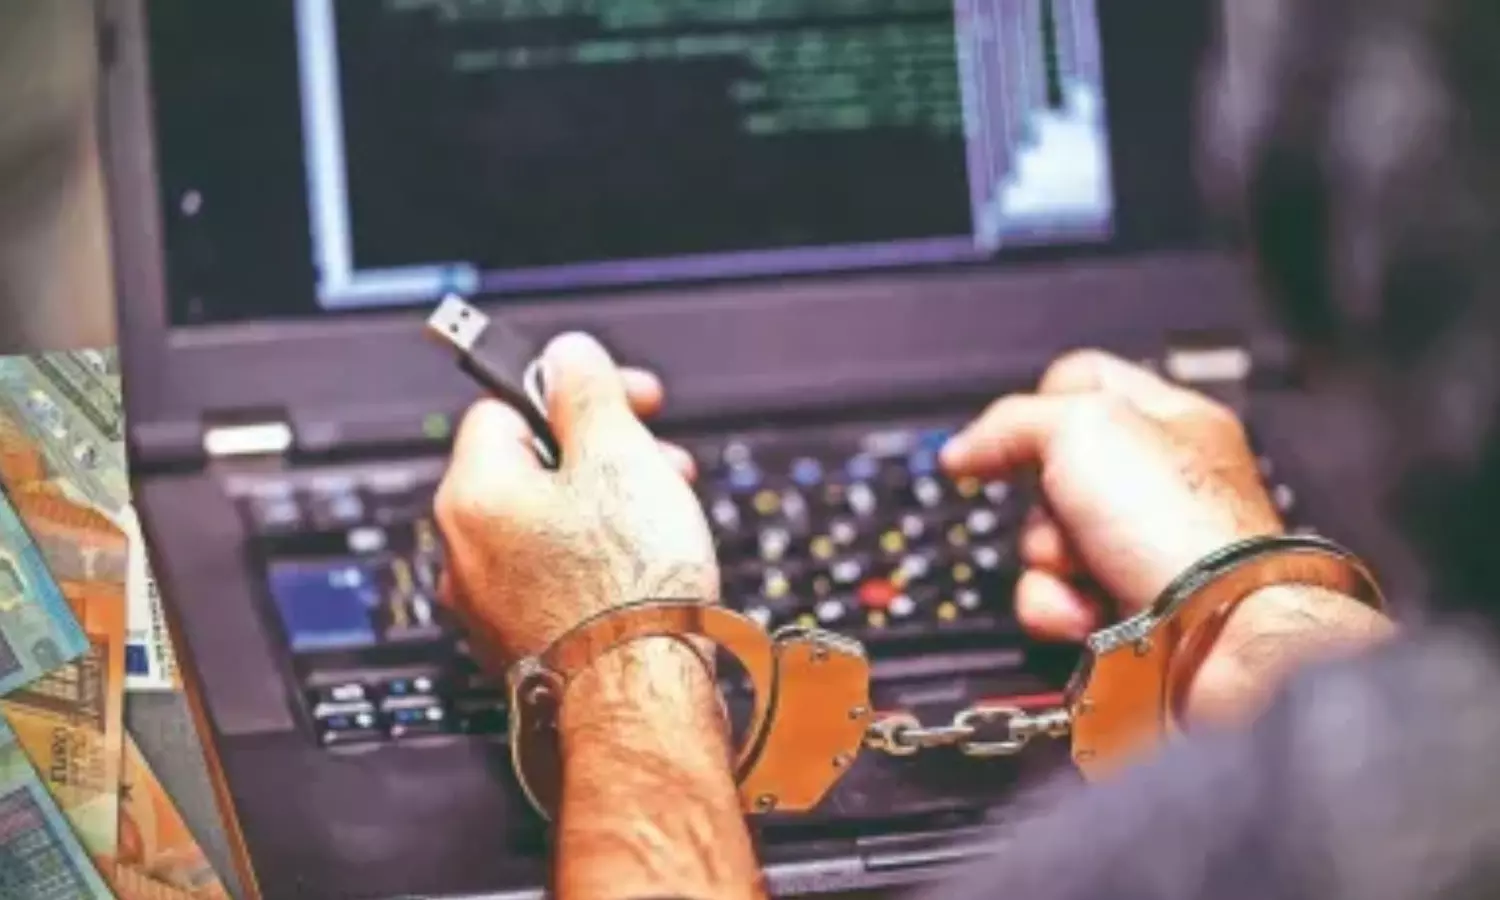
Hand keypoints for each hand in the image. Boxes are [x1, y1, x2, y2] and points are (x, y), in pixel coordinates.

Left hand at [436, 335, 758, 899]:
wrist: (640, 701)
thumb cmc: (628, 586)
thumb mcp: (619, 456)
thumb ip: (585, 392)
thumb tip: (566, 353)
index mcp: (473, 492)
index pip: (506, 407)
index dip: (573, 395)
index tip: (628, 400)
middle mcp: (463, 550)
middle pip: (528, 468)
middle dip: (601, 454)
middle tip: (659, 460)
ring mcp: (486, 604)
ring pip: (543, 525)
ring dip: (603, 506)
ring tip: (662, 515)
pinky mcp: (519, 643)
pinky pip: (549, 578)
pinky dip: (592, 561)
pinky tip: (640, 569)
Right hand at [942, 349, 1283, 641]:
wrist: (1215, 634)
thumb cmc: (1181, 524)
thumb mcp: (1084, 426)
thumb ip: (1012, 421)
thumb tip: (963, 449)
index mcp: (1167, 421)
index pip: (1081, 384)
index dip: (1036, 407)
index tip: (1002, 437)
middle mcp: (1156, 485)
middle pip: (1048, 473)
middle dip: (1042, 500)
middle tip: (1067, 508)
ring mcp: (1138, 550)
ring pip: (1043, 542)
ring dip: (1047, 560)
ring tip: (1082, 570)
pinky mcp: (1119, 608)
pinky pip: (1053, 598)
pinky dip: (1056, 606)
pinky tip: (1084, 610)